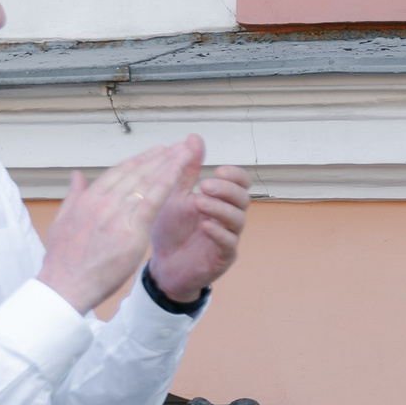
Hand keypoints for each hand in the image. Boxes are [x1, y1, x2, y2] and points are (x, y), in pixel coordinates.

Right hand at [37, 140, 198, 313]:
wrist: (64, 286)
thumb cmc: (64, 261)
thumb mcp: (62, 223)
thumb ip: (74, 197)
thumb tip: (77, 175)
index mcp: (87, 200)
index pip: (118, 173)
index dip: (139, 160)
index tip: (155, 151)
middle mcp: (101, 202)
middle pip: (135, 173)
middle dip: (158, 157)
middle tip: (177, 146)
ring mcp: (115, 215)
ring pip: (146, 182)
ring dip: (168, 164)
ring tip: (184, 153)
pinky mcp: (130, 230)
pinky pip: (153, 200)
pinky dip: (167, 183)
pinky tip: (179, 171)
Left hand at [147, 158, 252, 302]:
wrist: (162, 266)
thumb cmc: (171, 230)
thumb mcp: (175, 195)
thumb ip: (186, 170)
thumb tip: (194, 138)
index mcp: (221, 201)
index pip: (240, 183)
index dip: (235, 176)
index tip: (218, 170)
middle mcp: (229, 218)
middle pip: (243, 199)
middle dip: (226, 190)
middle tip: (205, 185)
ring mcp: (228, 238)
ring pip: (238, 220)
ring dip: (220, 208)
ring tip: (199, 203)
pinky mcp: (222, 257)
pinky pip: (229, 243)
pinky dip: (218, 232)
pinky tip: (204, 225)